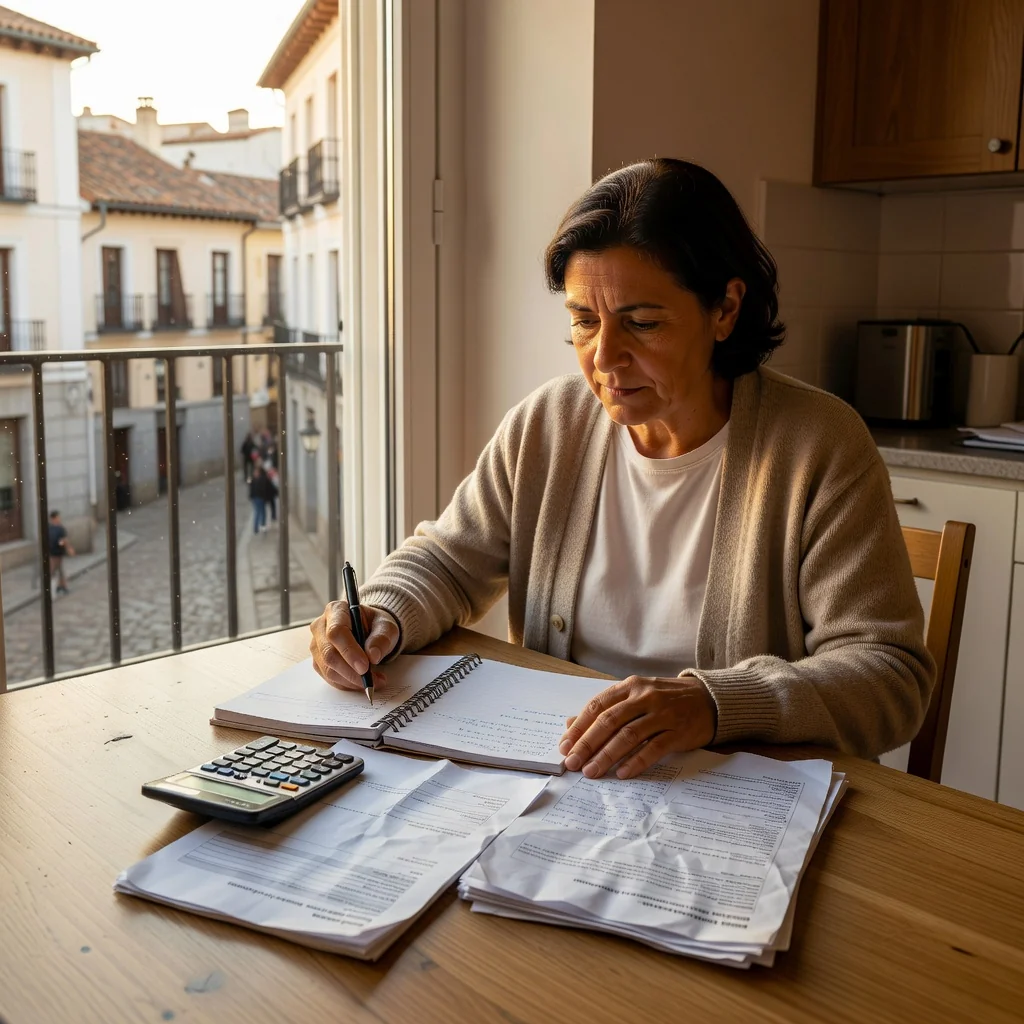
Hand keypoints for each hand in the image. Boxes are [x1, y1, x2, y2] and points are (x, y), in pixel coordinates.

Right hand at [309, 601, 399, 691]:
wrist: (370, 631)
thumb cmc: (375, 625)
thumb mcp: (386, 626)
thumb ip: (381, 638)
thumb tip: (373, 656)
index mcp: (336, 610)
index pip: (336, 632)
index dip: (349, 651)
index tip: (365, 666)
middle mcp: (321, 626)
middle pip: (329, 654)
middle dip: (351, 671)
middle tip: (371, 680)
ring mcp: (317, 645)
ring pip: (328, 669)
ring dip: (351, 680)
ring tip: (373, 681)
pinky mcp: (318, 661)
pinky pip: (329, 677)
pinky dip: (347, 684)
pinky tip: (361, 682)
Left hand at [558, 675, 716, 779]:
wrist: (710, 699)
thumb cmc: (666, 700)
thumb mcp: (635, 697)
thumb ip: (605, 709)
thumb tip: (570, 724)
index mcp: (630, 687)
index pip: (597, 706)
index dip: (579, 727)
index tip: (564, 746)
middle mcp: (644, 697)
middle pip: (609, 721)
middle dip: (587, 744)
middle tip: (572, 763)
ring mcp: (663, 713)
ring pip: (628, 735)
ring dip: (607, 756)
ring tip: (592, 772)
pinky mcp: (679, 731)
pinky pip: (654, 748)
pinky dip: (636, 761)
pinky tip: (623, 773)